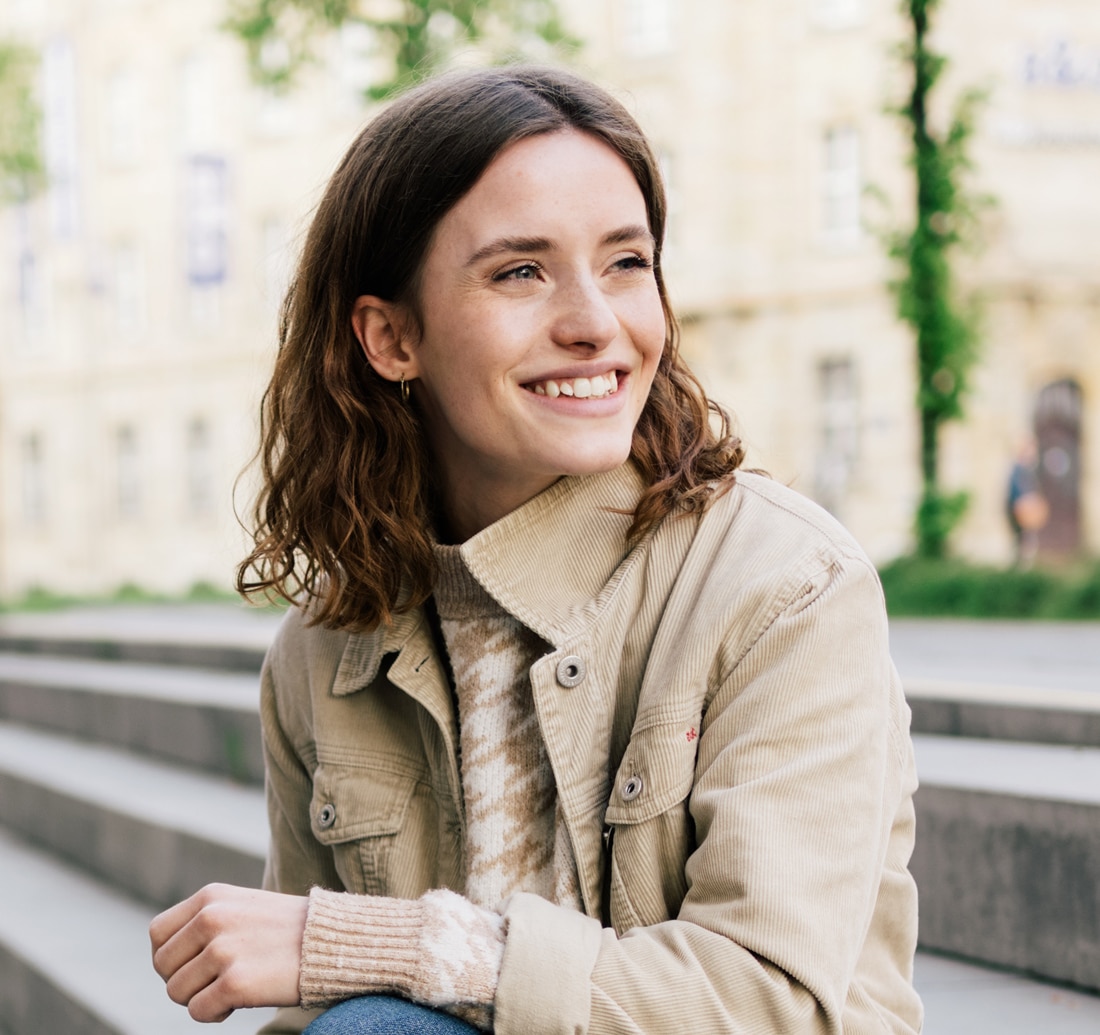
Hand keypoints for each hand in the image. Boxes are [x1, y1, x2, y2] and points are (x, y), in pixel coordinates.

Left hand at [150, 883, 308, 1021]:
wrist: (332, 941)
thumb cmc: (286, 929)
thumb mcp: (241, 906)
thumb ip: (204, 921)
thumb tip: (163, 956)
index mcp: (211, 897)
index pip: (157, 934)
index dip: (170, 956)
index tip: (194, 964)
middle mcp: (212, 919)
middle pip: (163, 966)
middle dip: (184, 980)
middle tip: (215, 980)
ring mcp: (223, 951)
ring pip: (176, 992)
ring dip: (200, 997)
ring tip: (231, 987)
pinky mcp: (235, 983)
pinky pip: (198, 1012)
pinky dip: (215, 1013)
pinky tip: (238, 1001)